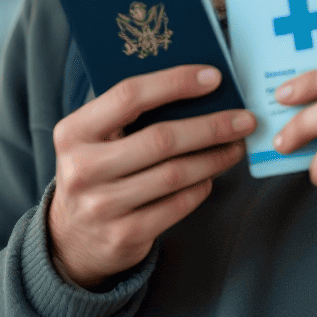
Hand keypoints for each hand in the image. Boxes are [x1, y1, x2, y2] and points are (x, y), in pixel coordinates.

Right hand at [48, 65, 256, 289]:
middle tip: (244, 119)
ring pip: (175, 174)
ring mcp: (102, 206)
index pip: (129, 95)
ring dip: (214, 157)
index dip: (175, 83)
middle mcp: (83, 169)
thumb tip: (197, 83)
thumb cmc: (97, 168)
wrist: (72, 239)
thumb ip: (131, 111)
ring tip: (236, 145)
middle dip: (212, 126)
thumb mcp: (96, 136)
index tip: (214, 77)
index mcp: (74, 131)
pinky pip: (177, 205)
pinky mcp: (123, 236)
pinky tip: (212, 175)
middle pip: (161, 139)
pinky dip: (201, 187)